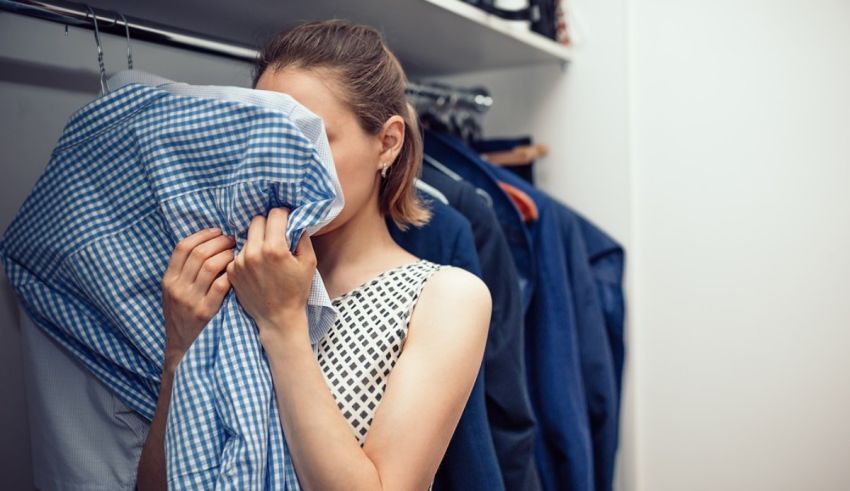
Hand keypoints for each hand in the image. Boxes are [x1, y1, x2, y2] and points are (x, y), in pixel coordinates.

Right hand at [161, 227, 234, 369]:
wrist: (182, 350)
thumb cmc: (184, 317)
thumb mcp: (176, 293)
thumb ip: (186, 272)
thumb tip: (207, 244)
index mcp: (168, 280)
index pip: (182, 247)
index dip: (202, 235)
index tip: (217, 231)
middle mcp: (177, 288)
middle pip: (199, 253)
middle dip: (220, 241)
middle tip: (233, 240)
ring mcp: (191, 300)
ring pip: (212, 265)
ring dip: (228, 255)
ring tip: (238, 253)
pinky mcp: (206, 312)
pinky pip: (222, 285)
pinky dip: (232, 274)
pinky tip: (239, 272)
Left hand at [226, 208, 315, 341]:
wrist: (278, 318)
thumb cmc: (297, 291)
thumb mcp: (309, 263)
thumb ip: (302, 237)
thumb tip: (296, 220)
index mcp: (274, 248)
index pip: (274, 214)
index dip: (283, 215)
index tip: (286, 221)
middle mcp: (254, 252)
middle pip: (256, 220)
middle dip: (268, 224)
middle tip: (276, 235)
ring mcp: (240, 262)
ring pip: (246, 235)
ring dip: (256, 238)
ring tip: (266, 252)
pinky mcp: (232, 271)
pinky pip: (239, 251)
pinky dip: (248, 253)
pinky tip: (257, 265)